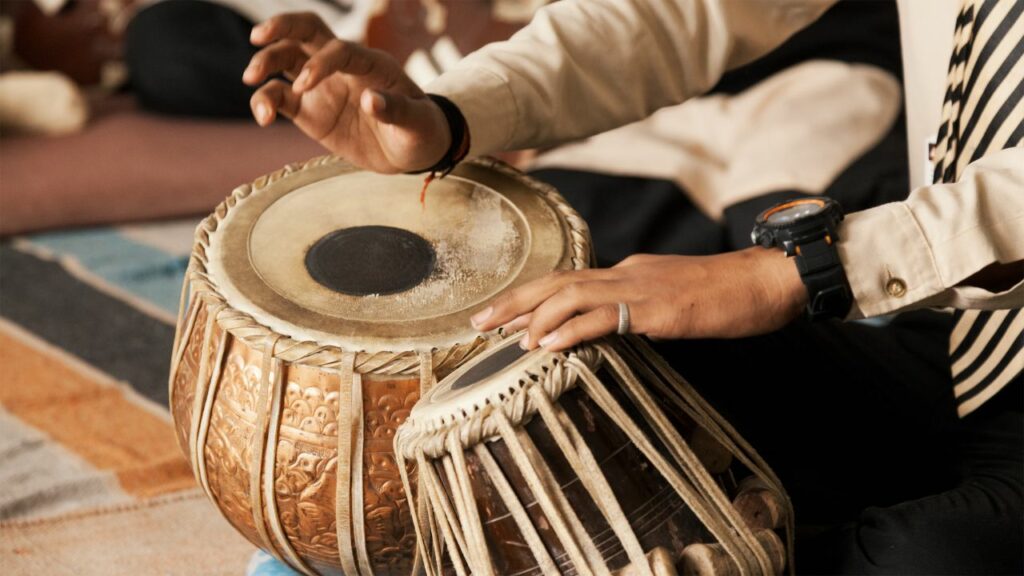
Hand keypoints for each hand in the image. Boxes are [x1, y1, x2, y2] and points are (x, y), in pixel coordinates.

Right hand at [242, 12, 449, 172]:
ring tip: (250, 80)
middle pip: (307, 31)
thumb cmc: (420, 131)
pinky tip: (262, 116)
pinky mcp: (309, 110)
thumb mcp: (418, 125)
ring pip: (287, 59)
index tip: (305, 86)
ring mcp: (323, 86)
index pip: (340, 49)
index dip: (321, 62)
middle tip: (257, 37)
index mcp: (372, 63)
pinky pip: (280, 97)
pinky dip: (266, 101)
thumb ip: (397, 111)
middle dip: (281, 27)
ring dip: (265, 62)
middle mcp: (343, 67)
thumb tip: (371, 101)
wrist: (412, 150)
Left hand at [470, 248, 807, 351]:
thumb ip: (638, 309)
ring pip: (573, 294)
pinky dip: (572, 329)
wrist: (767, 281)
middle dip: (514, 302)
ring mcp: (641, 288)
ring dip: (534, 316)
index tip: (501, 316)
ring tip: (507, 339)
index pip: (567, 281)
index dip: (530, 297)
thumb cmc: (726, 295)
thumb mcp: (672, 300)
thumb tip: (610, 327)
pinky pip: (606, 316)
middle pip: (557, 281)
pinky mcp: (659, 309)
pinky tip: (549, 345)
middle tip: (479, 322)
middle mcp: (626, 274)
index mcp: (627, 273)